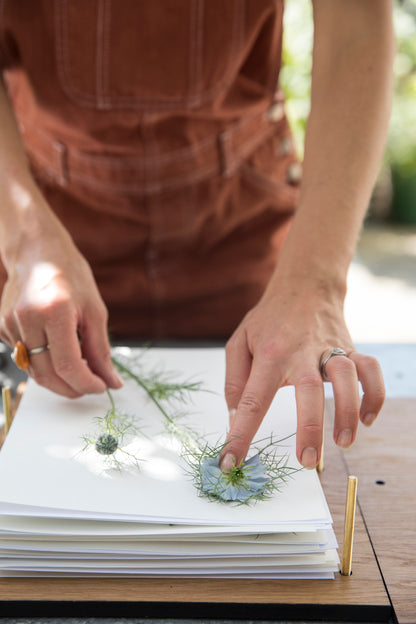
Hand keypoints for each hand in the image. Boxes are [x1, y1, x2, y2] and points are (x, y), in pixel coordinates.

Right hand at [0, 221, 121, 397]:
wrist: (37, 252)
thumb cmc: (71, 277)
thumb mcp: (95, 311)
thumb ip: (101, 350)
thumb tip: (112, 382)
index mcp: (55, 311)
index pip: (68, 365)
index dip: (86, 384)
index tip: (101, 387)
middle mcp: (28, 318)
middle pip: (47, 374)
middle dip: (72, 388)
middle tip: (90, 386)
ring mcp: (10, 324)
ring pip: (34, 371)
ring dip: (58, 380)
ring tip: (78, 372)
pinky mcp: (2, 327)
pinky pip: (25, 358)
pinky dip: (43, 363)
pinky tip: (55, 350)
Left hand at [221, 280, 384, 469]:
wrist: (304, 285)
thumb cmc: (269, 319)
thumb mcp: (239, 341)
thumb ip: (234, 379)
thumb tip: (234, 416)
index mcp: (268, 355)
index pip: (251, 400)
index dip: (240, 434)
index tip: (231, 463)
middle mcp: (300, 352)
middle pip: (307, 390)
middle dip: (309, 427)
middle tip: (307, 460)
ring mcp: (329, 348)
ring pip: (345, 377)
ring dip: (347, 411)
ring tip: (344, 442)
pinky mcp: (350, 347)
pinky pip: (370, 370)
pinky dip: (373, 394)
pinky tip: (368, 418)